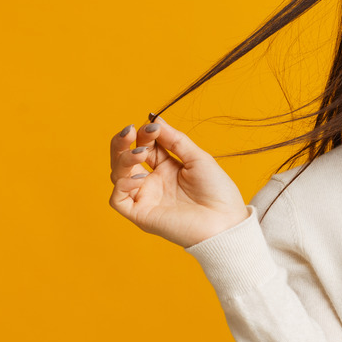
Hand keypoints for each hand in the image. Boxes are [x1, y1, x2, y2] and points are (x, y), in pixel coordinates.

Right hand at [109, 117, 248, 247]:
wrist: (225, 221)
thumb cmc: (217, 191)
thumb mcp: (197, 158)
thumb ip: (175, 140)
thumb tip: (155, 119)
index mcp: (166, 168)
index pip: (144, 146)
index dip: (144, 134)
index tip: (153, 126)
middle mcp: (152, 182)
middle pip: (123, 159)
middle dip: (122, 143)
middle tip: (129, 131)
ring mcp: (145, 198)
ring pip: (117, 176)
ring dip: (124, 160)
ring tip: (141, 153)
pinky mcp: (141, 215)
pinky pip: (118, 200)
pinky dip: (123, 185)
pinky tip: (140, 177)